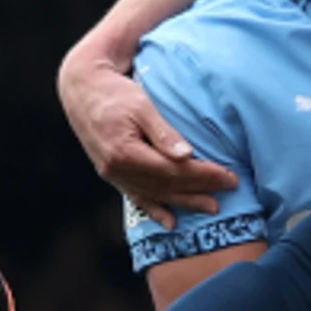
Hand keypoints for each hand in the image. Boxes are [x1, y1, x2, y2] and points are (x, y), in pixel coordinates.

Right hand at [63, 62, 236, 222]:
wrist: (81, 88)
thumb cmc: (112, 91)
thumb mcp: (141, 105)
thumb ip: (163, 132)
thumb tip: (186, 155)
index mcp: (125, 152)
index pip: (173, 171)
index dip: (203, 175)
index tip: (228, 176)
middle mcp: (117, 169)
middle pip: (167, 186)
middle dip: (200, 189)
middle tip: (228, 191)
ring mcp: (113, 175)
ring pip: (155, 194)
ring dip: (184, 202)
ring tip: (210, 207)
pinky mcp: (111, 174)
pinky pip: (136, 197)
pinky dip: (154, 210)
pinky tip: (170, 222)